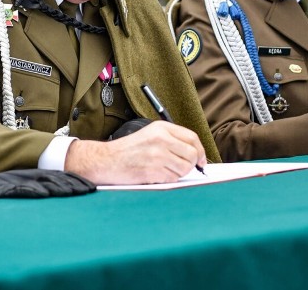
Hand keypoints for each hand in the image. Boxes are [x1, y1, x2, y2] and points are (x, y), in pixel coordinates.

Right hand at [65, 121, 206, 184]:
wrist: (107, 160)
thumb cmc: (128, 150)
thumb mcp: (150, 134)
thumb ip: (171, 139)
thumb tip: (195, 153)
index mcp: (161, 128)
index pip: (192, 138)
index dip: (200, 151)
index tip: (201, 160)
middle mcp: (161, 140)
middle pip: (192, 154)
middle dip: (192, 164)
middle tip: (184, 168)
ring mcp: (157, 156)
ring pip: (184, 169)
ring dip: (178, 173)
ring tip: (164, 170)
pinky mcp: (153, 171)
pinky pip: (173, 179)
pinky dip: (168, 180)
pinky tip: (156, 175)